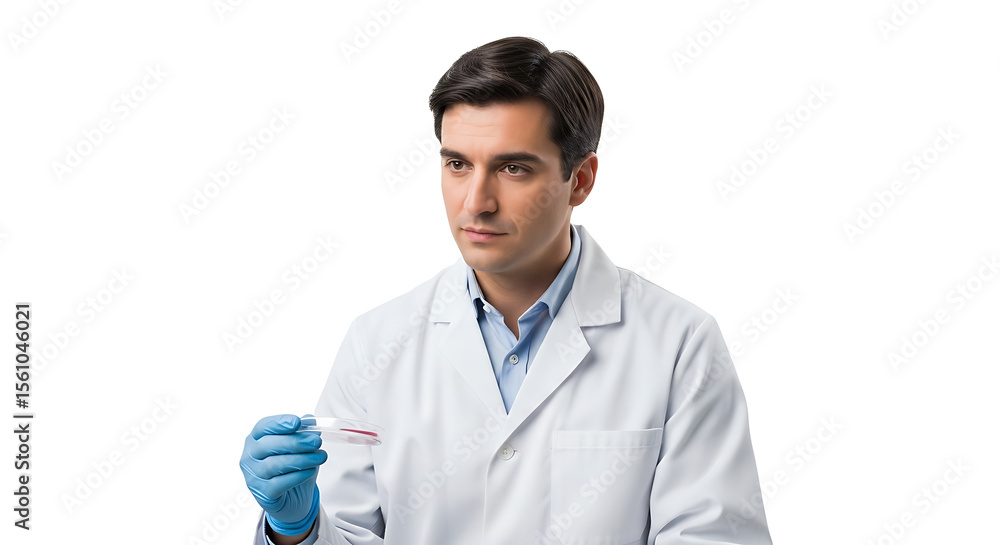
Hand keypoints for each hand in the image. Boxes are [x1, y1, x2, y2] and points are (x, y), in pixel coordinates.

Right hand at [240, 414, 327, 535]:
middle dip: (295, 442)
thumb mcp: (299, 447)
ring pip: (275, 464)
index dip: (279, 423)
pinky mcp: (263, 493)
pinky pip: (279, 483)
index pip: (263, 427)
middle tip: (316, 441)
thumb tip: (310, 420)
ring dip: (301, 459)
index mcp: (255, 440)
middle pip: (268, 445)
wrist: (292, 498)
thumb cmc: (292, 468)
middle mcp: (249, 457)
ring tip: (320, 456)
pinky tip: (311, 470)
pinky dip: (298, 475)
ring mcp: (253, 476)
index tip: (297, 422)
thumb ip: (302, 432)